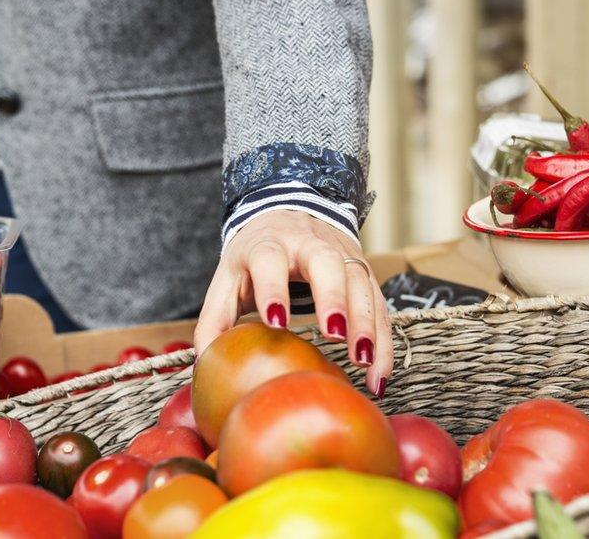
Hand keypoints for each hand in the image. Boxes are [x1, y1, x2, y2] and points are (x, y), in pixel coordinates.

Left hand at [194, 209, 391, 396]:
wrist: (289, 212)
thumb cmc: (254, 256)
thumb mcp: (228, 278)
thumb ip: (215, 318)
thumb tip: (205, 366)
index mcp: (267, 244)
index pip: (270, 260)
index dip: (273, 288)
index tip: (276, 322)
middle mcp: (308, 244)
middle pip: (327, 263)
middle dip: (333, 297)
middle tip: (335, 334)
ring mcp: (342, 255)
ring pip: (360, 283)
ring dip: (367, 324)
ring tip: (365, 365)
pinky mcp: (363, 272)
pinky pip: (379, 305)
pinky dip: (382, 341)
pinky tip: (379, 376)